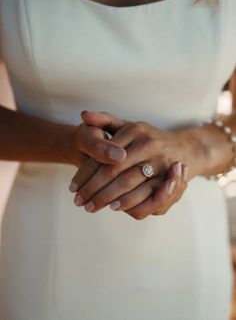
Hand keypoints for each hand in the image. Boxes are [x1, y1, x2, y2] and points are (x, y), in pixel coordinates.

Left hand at [69, 111, 204, 218]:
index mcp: (134, 130)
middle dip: (93, 189)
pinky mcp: (169, 178)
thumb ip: (105, 120)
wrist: (183, 148)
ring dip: (107, 198)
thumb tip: (83, 115)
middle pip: (113, 171)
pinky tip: (115, 207)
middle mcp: (148, 144)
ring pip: (127, 184)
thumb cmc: (148, 138)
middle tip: (78, 201)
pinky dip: (129, 203)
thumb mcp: (128, 125)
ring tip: (91, 206)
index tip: (72, 187)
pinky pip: (145, 195)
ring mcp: (160, 161)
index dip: (85, 173)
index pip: (103, 154)